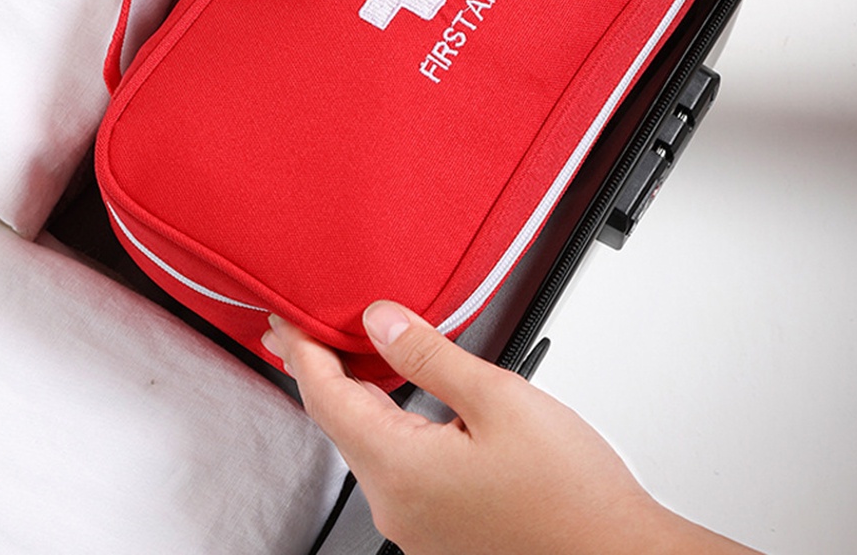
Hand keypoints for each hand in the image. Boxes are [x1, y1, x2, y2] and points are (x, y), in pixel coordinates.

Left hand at [264, 302, 760, 554]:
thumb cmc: (572, 494)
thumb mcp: (500, 400)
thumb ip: (431, 356)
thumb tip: (380, 322)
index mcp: (400, 469)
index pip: (327, 398)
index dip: (303, 352)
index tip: (285, 322)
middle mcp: (396, 506)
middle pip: (339, 425)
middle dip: (319, 373)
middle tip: (303, 332)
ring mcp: (416, 528)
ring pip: (366, 448)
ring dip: (353, 399)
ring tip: (347, 357)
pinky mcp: (440, 534)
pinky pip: (393, 470)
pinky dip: (383, 428)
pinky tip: (397, 404)